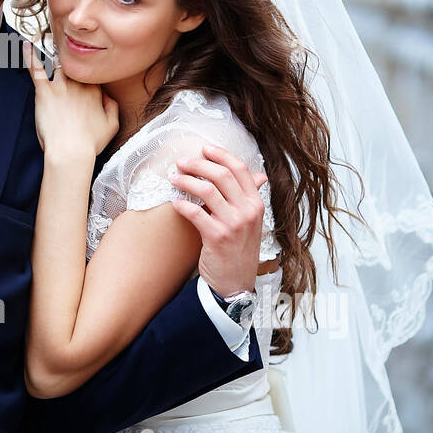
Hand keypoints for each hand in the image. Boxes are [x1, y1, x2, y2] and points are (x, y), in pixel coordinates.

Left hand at [23, 41, 118, 160]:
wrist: (70, 151)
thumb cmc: (89, 142)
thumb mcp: (112, 125)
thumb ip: (113, 106)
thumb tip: (108, 95)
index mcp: (95, 91)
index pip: (91, 73)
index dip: (85, 73)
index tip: (81, 73)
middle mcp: (79, 84)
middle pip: (75, 65)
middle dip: (71, 60)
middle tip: (64, 50)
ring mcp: (61, 86)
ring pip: (58, 63)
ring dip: (53, 53)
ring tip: (46, 39)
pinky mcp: (44, 92)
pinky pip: (36, 69)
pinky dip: (30, 57)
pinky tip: (25, 45)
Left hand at [169, 145, 267, 296]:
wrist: (235, 284)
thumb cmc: (239, 250)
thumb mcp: (251, 223)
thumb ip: (250, 198)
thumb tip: (258, 176)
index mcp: (256, 203)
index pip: (240, 169)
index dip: (221, 154)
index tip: (204, 148)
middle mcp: (248, 211)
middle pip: (222, 175)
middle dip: (198, 164)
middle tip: (181, 163)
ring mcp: (234, 224)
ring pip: (207, 190)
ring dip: (186, 181)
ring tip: (173, 179)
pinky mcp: (217, 237)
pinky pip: (195, 213)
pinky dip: (182, 204)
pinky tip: (175, 202)